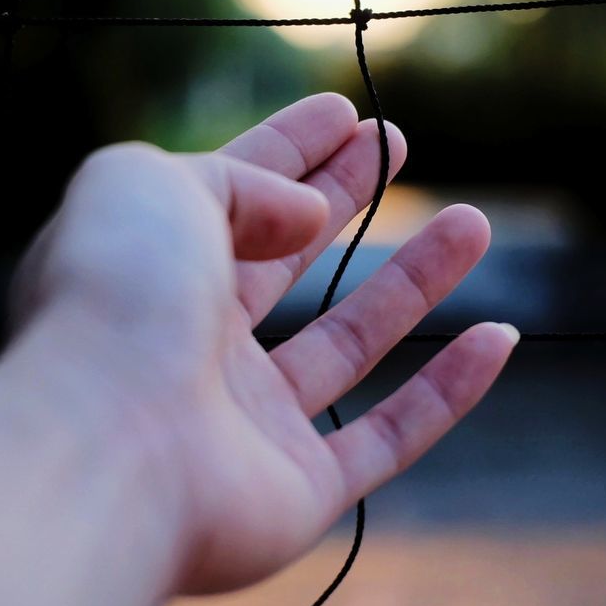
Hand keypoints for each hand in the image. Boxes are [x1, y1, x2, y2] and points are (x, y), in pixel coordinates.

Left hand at [8, 93, 517, 594]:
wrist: (106, 444)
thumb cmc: (115, 298)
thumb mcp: (151, 181)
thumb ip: (238, 179)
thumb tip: (304, 213)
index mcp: (149, 267)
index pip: (230, 194)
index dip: (288, 150)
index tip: (346, 115)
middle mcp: (192, 342)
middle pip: (285, 260)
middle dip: (344, 197)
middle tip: (400, 144)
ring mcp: (245, 421)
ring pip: (349, 341)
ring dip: (415, 280)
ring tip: (474, 221)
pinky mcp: (296, 490)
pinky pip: (389, 437)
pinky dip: (447, 392)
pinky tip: (499, 337)